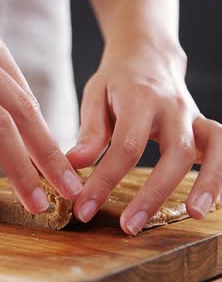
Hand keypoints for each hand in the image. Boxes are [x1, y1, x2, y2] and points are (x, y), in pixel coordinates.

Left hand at [67, 45, 221, 234]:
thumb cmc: (116, 80)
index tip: (84, 208)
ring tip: (192, 214)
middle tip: (128, 226)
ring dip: (207, 183)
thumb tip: (74, 166)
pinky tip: (211, 202)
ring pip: (211, 149)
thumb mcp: (94, 97)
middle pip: (174, 154)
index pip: (125, 147)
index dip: (104, 181)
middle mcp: (174, 108)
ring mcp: (194, 116)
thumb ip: (90, 133)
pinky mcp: (204, 126)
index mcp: (141, 99)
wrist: (148, 55)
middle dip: (152, 194)